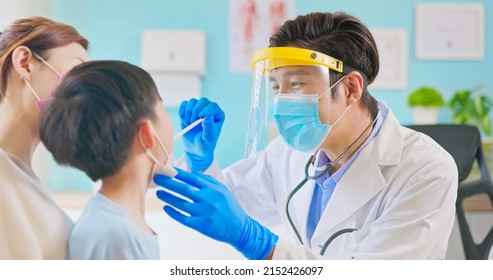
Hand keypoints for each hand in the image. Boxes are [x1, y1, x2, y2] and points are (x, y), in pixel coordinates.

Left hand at [154, 168, 277, 259]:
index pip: (192, 178)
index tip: (166, 170)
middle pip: (184, 189)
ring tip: (158, 193)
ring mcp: (204, 212)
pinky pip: (183, 218)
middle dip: (168, 182)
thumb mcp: (222, 190)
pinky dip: (173, 213)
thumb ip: (208, 181)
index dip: (178, 173)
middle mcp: (208, 199)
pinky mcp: (201, 225)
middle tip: (156, 178)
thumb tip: (192, 173)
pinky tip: (166, 208)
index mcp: (213, 189)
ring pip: (181, 203)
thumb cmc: (230, 208)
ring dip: (168, 197)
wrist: (239, 228)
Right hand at [179, 98, 224, 170]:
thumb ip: (209, 127)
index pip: (213, 106)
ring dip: (189, 111)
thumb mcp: (208, 138)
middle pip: (203, 101)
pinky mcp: (188, 112)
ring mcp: (198, 110)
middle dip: (196, 110)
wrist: (195, 149)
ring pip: (193, 101)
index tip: (201, 117)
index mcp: (217, 116)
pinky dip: (182, 109)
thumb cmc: (205, 144)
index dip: (206, 109)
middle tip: (193, 121)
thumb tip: (208, 115)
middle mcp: (209, 110)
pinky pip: (184, 104)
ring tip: (188, 122)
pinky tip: (182, 118)